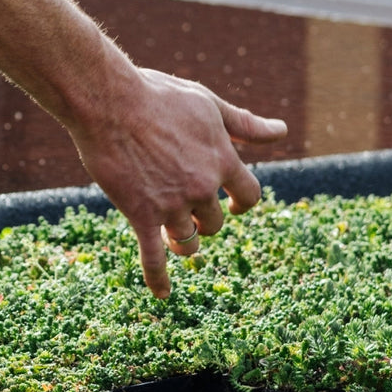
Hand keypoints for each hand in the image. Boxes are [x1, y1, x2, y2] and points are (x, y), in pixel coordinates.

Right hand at [70, 68, 286, 298]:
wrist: (109, 103)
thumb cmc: (157, 96)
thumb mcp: (207, 104)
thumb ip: (244, 124)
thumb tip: (281, 132)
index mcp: (222, 159)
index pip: (249, 195)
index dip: (241, 202)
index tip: (232, 204)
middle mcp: (202, 186)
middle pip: (216, 221)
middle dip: (204, 218)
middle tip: (184, 210)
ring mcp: (172, 204)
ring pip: (189, 239)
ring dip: (184, 241)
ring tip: (171, 237)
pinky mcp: (142, 214)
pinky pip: (153, 257)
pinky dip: (159, 278)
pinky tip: (163, 295)